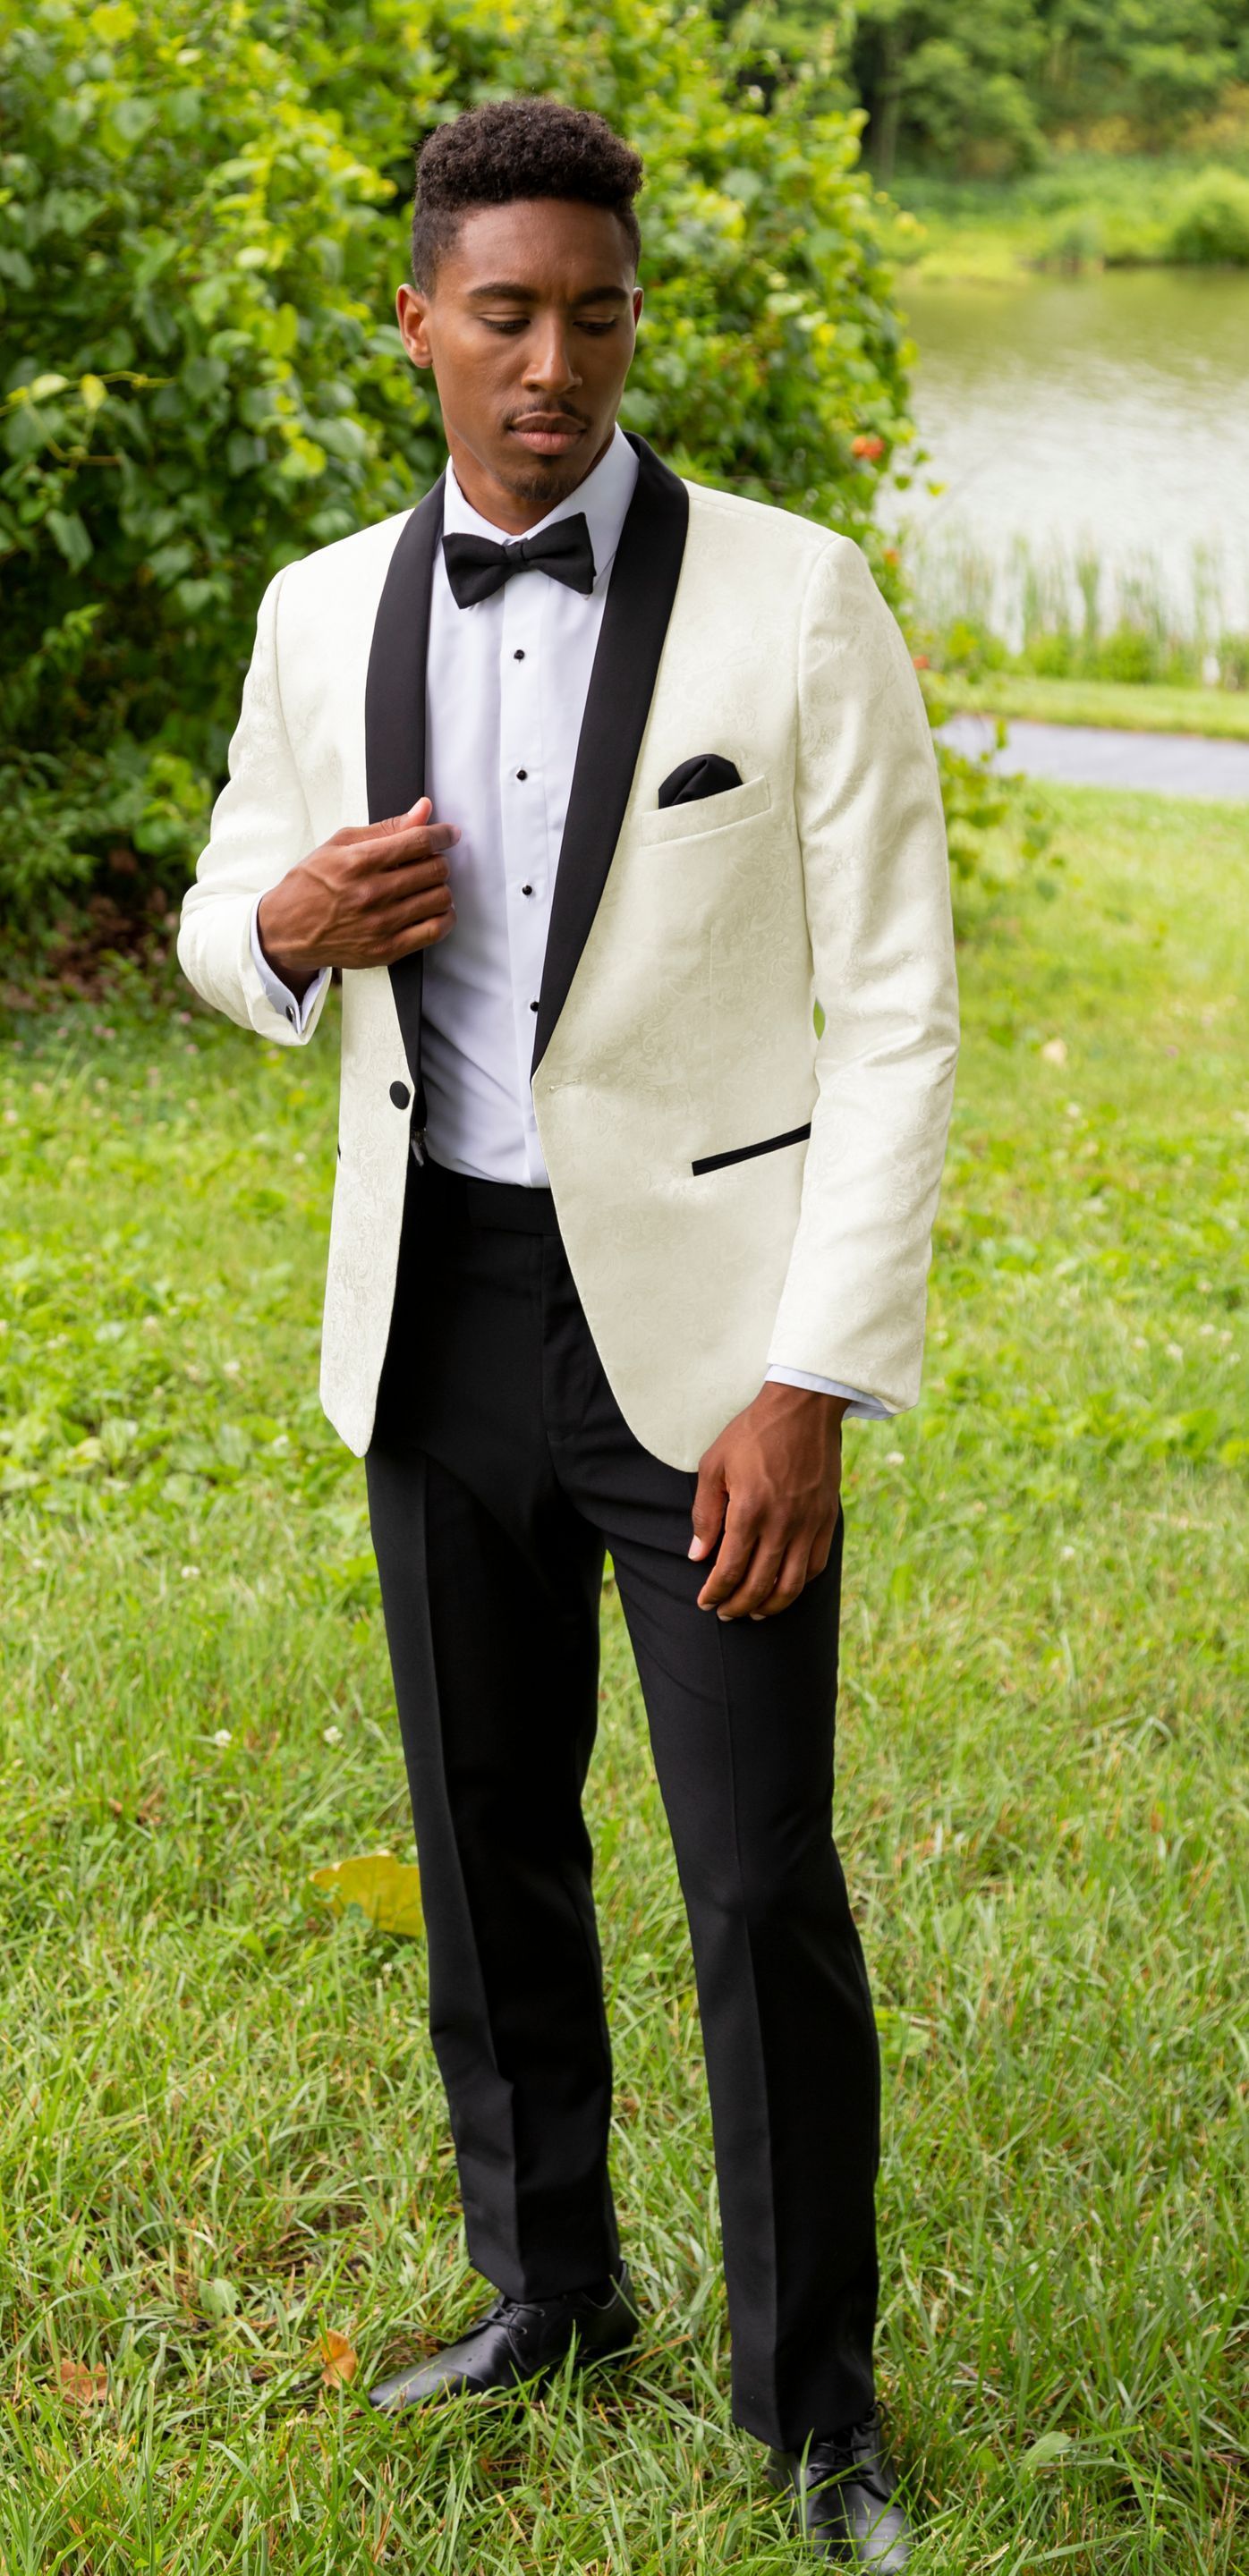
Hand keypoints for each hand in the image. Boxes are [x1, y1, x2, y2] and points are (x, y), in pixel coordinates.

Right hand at [256, 797, 458, 996]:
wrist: (287, 930)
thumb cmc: (311, 884)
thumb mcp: (340, 844)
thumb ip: (386, 828)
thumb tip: (423, 810)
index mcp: (359, 862)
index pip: (417, 841)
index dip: (442, 834)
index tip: (449, 834)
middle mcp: (371, 893)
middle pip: (434, 869)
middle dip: (438, 860)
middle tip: (429, 861)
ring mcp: (381, 924)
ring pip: (439, 898)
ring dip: (440, 887)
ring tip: (427, 885)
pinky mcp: (386, 949)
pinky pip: (435, 930)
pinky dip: (444, 916)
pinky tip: (436, 908)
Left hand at [689, 1380, 845, 1620]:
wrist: (803, 1408)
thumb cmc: (751, 1433)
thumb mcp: (714, 1466)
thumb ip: (704, 1514)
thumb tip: (697, 1555)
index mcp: (748, 1510)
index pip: (728, 1570)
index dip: (714, 1593)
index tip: (704, 1602)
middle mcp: (781, 1524)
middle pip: (758, 1585)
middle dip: (737, 1606)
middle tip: (724, 1613)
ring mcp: (808, 1524)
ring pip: (791, 1585)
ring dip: (770, 1606)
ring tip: (754, 1612)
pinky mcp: (827, 1519)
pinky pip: (815, 1566)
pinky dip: (798, 1585)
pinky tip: (783, 1588)